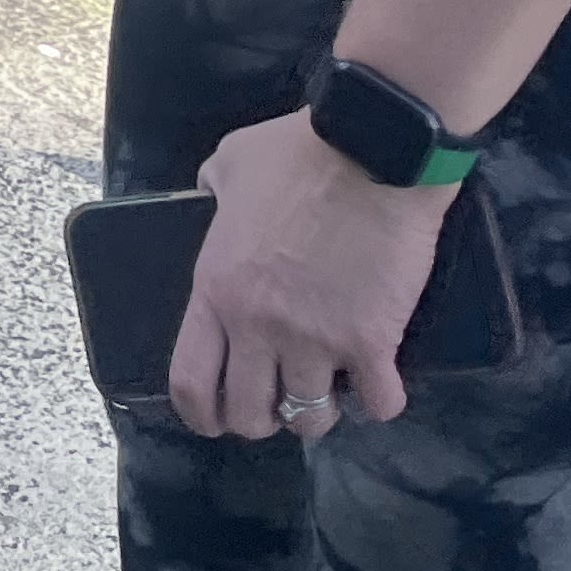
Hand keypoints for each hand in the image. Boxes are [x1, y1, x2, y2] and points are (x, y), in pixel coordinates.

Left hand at [170, 112, 458, 441]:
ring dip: (319, 414)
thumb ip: (213, 192)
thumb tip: (212, 197)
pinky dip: (380, 401)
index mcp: (216, 290)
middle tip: (276, 404)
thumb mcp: (228, 165)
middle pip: (250, 415)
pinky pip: (379, 402)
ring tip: (327, 394)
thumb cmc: (296, 153)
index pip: (191, 382)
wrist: (370, 150)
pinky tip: (378, 384)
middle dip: (261, 420)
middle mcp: (258, 326)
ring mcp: (316, 339)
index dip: (200, 414)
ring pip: (311, 419)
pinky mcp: (372, 341)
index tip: (213, 421)